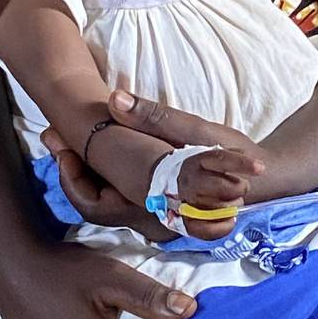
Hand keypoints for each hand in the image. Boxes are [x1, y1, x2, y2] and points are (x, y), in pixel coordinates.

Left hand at [42, 93, 263, 227]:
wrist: (262, 181)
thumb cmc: (232, 158)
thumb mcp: (197, 132)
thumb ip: (154, 117)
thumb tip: (114, 99)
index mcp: (152, 204)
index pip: (92, 203)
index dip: (70, 175)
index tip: (60, 143)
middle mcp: (148, 219)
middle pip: (91, 204)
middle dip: (71, 170)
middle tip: (55, 136)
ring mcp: (153, 218)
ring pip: (103, 201)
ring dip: (84, 172)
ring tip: (69, 140)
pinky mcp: (158, 209)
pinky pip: (119, 197)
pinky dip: (104, 176)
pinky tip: (100, 152)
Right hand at [177, 142, 265, 237]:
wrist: (180, 184)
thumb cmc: (208, 171)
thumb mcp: (219, 157)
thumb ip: (237, 157)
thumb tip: (258, 167)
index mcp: (199, 161)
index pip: (220, 159)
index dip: (242, 164)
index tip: (261, 168)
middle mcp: (190, 181)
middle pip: (220, 187)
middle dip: (238, 188)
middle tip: (241, 187)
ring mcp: (187, 202)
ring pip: (218, 209)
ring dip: (232, 207)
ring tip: (231, 201)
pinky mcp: (187, 222)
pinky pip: (208, 230)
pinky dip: (224, 227)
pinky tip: (230, 219)